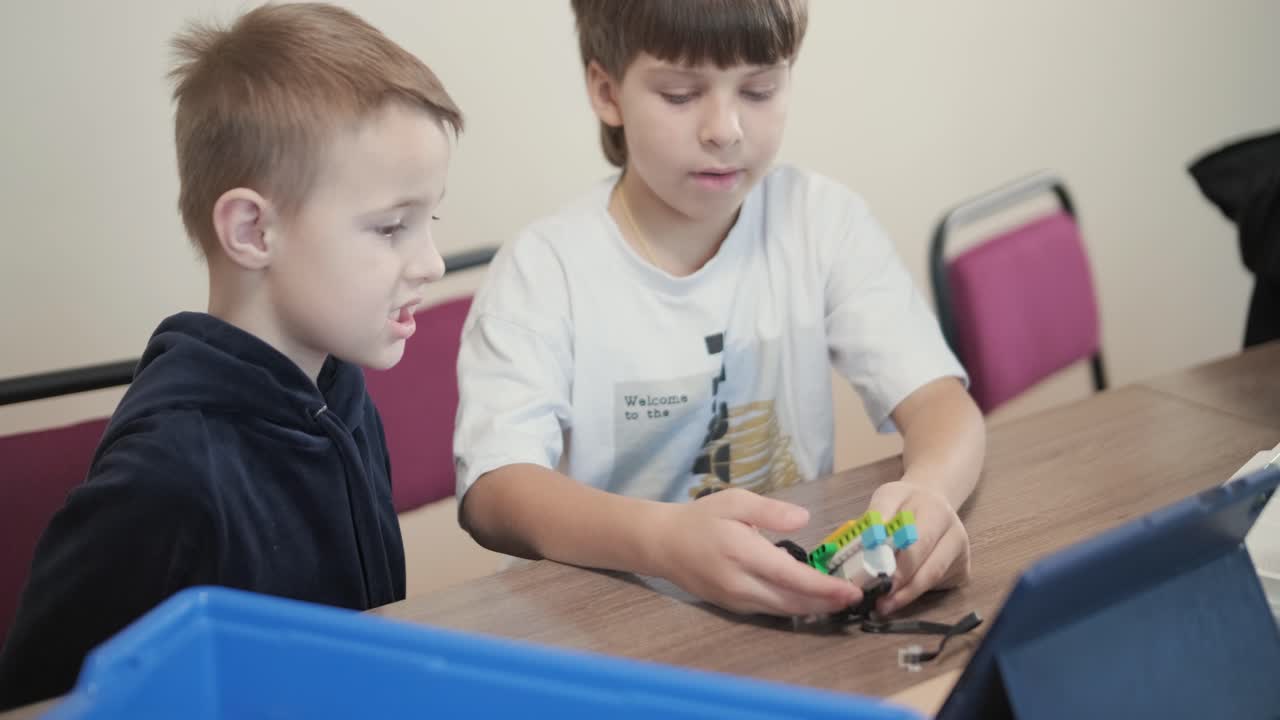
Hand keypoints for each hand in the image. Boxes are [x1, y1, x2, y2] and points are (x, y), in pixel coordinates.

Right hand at [652, 488, 860, 615]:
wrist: (662, 544)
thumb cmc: (700, 518)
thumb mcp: (734, 501)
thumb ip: (770, 511)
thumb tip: (804, 519)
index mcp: (742, 554)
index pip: (791, 576)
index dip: (824, 587)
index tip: (850, 590)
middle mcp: (740, 584)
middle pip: (792, 602)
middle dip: (826, 603)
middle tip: (855, 598)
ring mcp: (736, 600)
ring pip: (782, 611)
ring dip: (813, 608)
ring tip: (839, 601)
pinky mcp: (733, 607)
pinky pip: (769, 611)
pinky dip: (793, 608)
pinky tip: (810, 601)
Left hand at [866, 479, 970, 613]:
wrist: (933, 503)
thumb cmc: (905, 504)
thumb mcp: (887, 498)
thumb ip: (876, 517)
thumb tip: (865, 544)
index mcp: (933, 509)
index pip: (913, 535)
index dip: (894, 555)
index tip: (874, 573)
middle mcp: (953, 530)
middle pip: (927, 562)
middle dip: (900, 581)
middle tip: (878, 597)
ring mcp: (961, 552)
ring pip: (932, 577)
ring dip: (906, 594)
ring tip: (884, 605)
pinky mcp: (962, 570)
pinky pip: (937, 586)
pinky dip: (915, 593)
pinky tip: (899, 596)